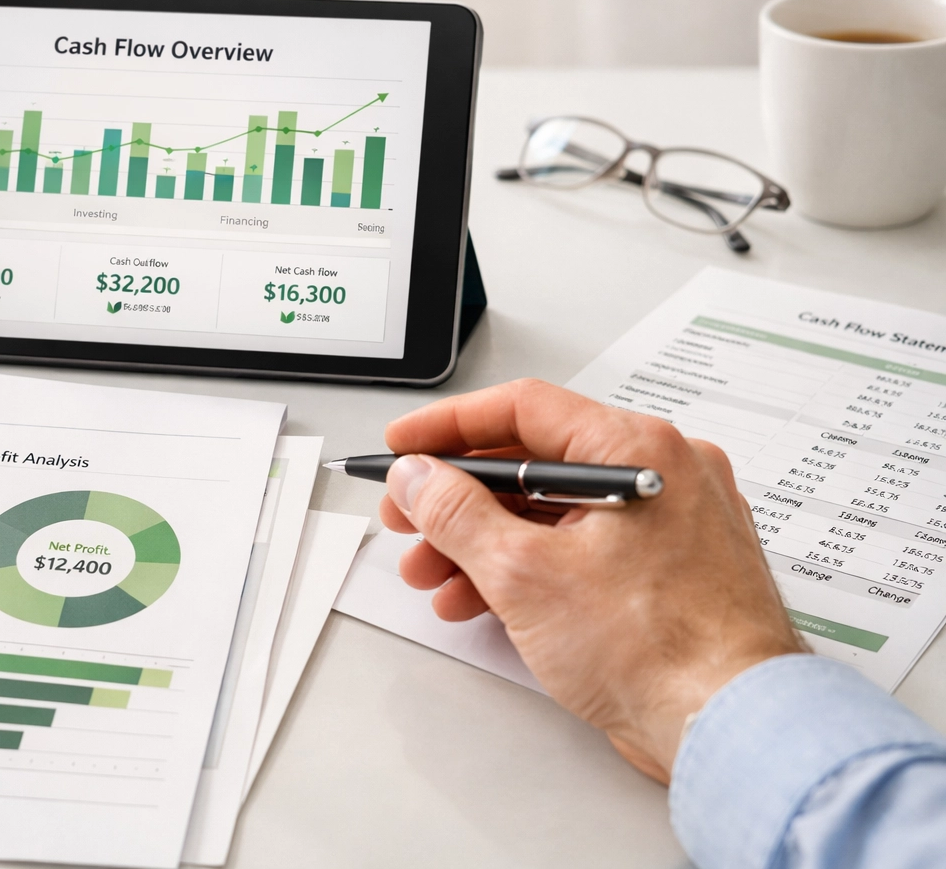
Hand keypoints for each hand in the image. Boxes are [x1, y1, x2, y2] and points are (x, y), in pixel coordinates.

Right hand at [380, 379, 801, 781]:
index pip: (524, 409)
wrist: (731, 729)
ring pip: (555, 512)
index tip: (406, 444)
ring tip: (435, 576)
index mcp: (638, 450)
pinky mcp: (670, 571)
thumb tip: (420, 479)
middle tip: (411, 518)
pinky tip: (485, 599)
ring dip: (484, 542)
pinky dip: (531, 567)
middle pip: (535, 464)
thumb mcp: (524, 574)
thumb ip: (456, 514)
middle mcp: (663, 475)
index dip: (450, 426)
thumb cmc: (663, 653)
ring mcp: (672, 523)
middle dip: (459, 500)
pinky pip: (585, 548)